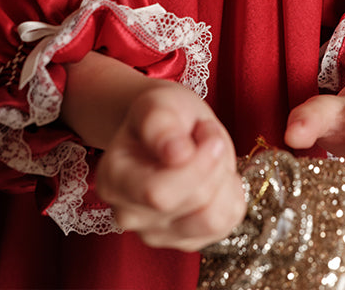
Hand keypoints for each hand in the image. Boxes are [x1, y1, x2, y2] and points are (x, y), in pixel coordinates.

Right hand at [95, 80, 246, 251]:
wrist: (171, 126)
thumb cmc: (163, 113)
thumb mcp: (157, 103)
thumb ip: (159, 124)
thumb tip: (176, 154)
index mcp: (113, 180)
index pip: (157, 193)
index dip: (195, 163)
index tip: (205, 130)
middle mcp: (129, 216)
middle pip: (193, 201)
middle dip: (213, 161)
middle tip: (206, 134)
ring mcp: (158, 234)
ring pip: (213, 218)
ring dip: (224, 177)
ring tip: (208, 154)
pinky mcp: (188, 241)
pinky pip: (227, 222)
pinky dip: (231, 192)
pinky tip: (213, 174)